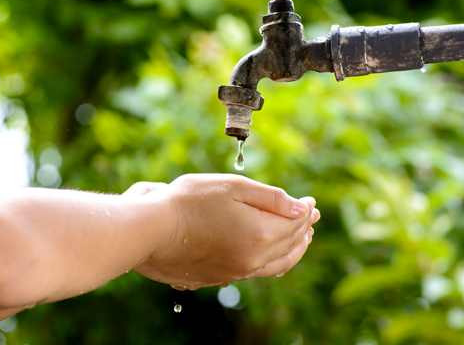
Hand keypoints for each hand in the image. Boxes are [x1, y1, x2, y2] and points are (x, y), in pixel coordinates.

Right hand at [126, 174, 319, 289]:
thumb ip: (271, 198)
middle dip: (304, 228)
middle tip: (311, 216)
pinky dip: (275, 261)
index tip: (310, 200)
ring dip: (294, 248)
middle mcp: (254, 258)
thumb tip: (301, 208)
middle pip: (290, 244)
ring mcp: (238, 271)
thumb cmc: (189, 202)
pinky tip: (273, 255)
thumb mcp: (233, 187)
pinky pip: (259, 272)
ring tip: (301, 237)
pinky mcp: (222, 276)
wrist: (152, 230)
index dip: (305, 209)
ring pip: (278, 263)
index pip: (295, 222)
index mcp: (260, 234)